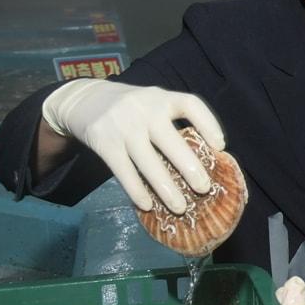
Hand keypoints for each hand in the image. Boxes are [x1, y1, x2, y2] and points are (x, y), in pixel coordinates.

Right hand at [41, 78, 224, 212]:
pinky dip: (137, 190)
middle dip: (190, 167)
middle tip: (204, 189)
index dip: (209, 124)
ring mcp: (123, 126)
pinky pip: (123, 171)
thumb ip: (173, 122)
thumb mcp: (153, 103)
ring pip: (148, 162)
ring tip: (180, 208)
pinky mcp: (103, 142)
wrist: (84, 100)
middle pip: (171, 141)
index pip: (191, 104)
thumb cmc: (132, 109)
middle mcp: (144, 109)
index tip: (221, 146)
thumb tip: (205, 160)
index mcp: (163, 97)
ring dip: (165, 188)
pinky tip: (148, 206)